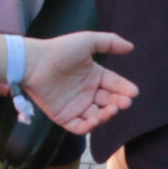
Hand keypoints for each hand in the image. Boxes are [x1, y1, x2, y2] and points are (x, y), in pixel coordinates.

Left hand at [21, 31, 138, 132]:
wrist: (34, 63)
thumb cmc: (60, 50)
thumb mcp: (88, 41)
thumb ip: (110, 42)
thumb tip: (131, 47)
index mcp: (94, 76)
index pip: (114, 84)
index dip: (125, 89)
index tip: (134, 92)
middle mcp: (87, 92)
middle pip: (109, 101)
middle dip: (119, 103)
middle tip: (125, 102)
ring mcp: (76, 106)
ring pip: (98, 116)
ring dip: (107, 115)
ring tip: (112, 109)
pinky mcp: (64, 117)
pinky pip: (80, 127)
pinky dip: (89, 126)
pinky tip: (96, 119)